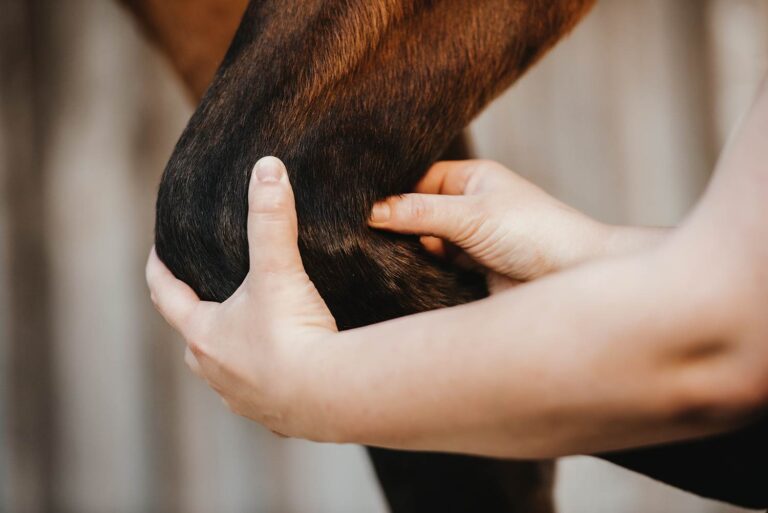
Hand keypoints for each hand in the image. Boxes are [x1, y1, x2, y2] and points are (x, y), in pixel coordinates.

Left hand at [146, 156, 337, 438]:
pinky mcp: (277, 416)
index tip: (156, 253)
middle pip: (195, 338)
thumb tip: (266, 166)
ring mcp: (243, 398)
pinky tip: (288, 374)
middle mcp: (215, 371)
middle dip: (198, 316)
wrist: (328, 395)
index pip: (167, 296)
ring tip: (250, 334)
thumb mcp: (278, 270)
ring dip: (233, 352)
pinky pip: (265, 395)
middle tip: (206, 294)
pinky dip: (269, 380)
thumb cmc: (292, 335)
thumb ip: (271, 218)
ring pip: (227, 371)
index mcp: (205, 335)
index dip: (159, 271)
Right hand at [369, 160, 610, 281]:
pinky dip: (420, 272)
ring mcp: (470, 241)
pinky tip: (400, 276)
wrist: (574, 281)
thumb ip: (418, 212)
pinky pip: (436, 269)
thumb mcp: (472, 216)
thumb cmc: (537, 233)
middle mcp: (469, 207)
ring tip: (373, 257)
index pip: (418, 178)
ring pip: (424, 243)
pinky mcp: (472, 273)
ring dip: (406, 251)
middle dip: (393, 223)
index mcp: (472, 179)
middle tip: (355, 234)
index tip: (353, 204)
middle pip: (417, 212)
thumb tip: (368, 210)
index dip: (388, 190)